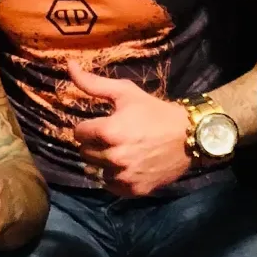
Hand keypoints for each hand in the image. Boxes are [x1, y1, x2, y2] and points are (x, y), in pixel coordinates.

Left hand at [67, 62, 191, 196]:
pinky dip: (115, 177)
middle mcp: (114, 156)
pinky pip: (110, 185)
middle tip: (113, 137)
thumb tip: (69, 65)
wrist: (188, 136)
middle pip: (85, 152)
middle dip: (95, 144)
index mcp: (108, 131)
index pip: (78, 133)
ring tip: (121, 151)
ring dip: (104, 161)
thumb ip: (93, 83)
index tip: (102, 124)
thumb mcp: (124, 92)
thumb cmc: (153, 111)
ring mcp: (124, 176)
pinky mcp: (134, 190)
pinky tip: (127, 165)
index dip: (88, 127)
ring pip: (96, 170)